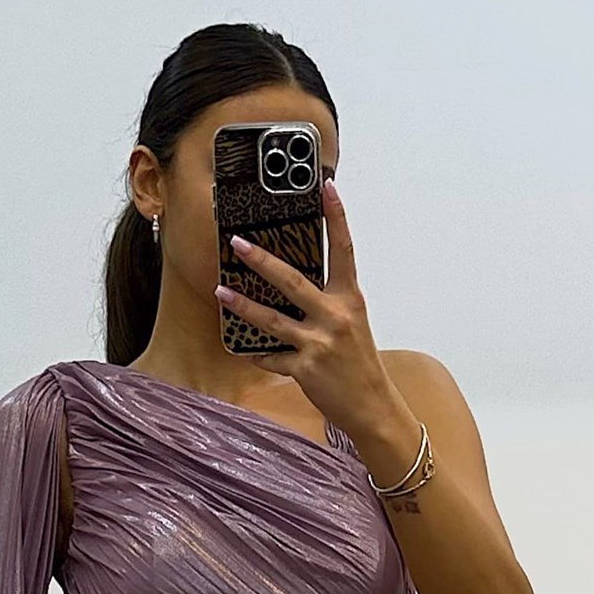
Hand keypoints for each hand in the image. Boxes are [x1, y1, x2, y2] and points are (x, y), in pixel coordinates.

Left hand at [216, 179, 417, 469]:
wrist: (372, 406)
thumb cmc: (359, 363)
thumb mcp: (352, 324)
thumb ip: (328, 302)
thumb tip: (294, 282)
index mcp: (350, 300)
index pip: (344, 250)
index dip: (336, 216)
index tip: (326, 187)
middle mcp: (335, 317)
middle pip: (293, 281)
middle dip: (262, 261)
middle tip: (237, 243)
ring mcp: (319, 343)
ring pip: (272, 319)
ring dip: (242, 305)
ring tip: (220, 291)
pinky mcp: (305, 369)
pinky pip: (272, 357)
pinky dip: (258, 354)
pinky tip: (244, 349)